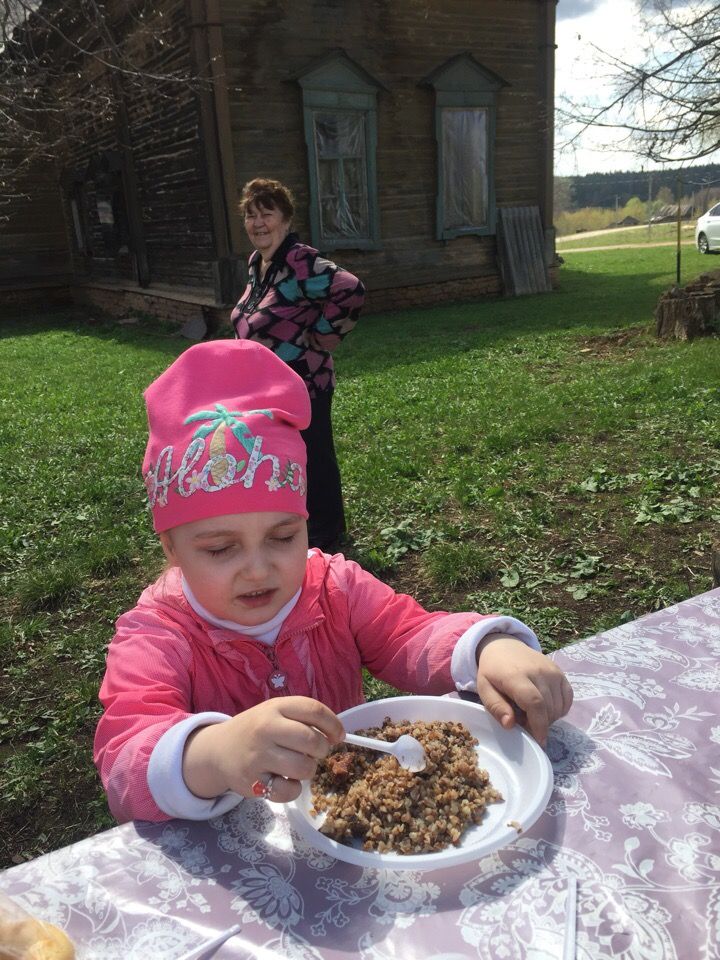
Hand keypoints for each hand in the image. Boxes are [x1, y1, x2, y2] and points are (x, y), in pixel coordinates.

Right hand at [182, 696, 344, 803]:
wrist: (218, 750)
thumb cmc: (256, 730)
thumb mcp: (275, 713)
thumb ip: (303, 718)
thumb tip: (337, 735)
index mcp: (276, 707)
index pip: (314, 710)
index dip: (333, 724)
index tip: (339, 736)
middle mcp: (266, 728)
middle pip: (313, 741)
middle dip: (322, 750)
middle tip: (314, 753)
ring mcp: (258, 755)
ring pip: (304, 767)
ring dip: (308, 770)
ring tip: (297, 766)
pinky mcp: (253, 781)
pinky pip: (289, 790)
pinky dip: (293, 788)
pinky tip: (284, 780)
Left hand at [475, 636, 572, 746]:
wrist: (504, 645)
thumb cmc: (493, 671)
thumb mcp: (485, 688)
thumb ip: (496, 707)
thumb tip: (510, 725)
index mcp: (517, 675)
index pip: (534, 703)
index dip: (539, 724)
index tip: (539, 741)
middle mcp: (538, 671)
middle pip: (548, 708)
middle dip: (541, 724)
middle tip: (526, 723)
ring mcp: (552, 670)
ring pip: (559, 705)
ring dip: (549, 718)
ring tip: (533, 713)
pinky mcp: (560, 672)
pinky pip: (568, 698)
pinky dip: (560, 709)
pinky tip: (546, 708)